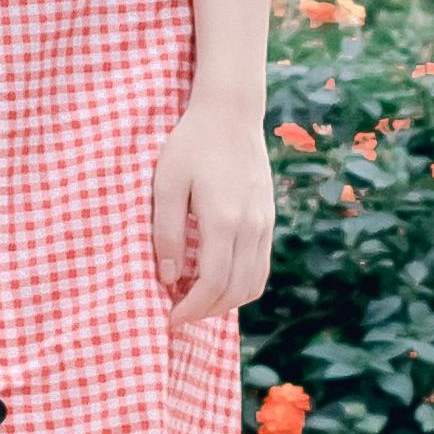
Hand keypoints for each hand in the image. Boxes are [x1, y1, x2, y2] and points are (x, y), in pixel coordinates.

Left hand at [150, 101, 275, 323]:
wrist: (231, 114)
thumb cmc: (191, 145)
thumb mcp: (166, 184)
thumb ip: (165, 232)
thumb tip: (168, 277)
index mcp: (223, 221)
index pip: (211, 284)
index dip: (190, 309)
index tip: (169, 319)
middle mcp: (251, 228)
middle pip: (235, 291)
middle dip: (206, 311)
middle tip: (178, 314)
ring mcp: (264, 224)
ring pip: (253, 284)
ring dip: (226, 302)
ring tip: (196, 300)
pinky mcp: (268, 219)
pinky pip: (260, 267)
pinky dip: (240, 284)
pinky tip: (216, 279)